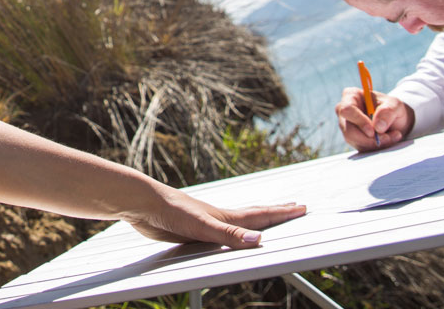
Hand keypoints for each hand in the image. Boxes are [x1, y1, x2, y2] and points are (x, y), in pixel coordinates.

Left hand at [122, 190, 305, 247]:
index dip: (281, 212)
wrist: (141, 204)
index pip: (260, 215)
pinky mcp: (190, 231)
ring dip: (254, 222)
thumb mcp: (202, 226)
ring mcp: (205, 223)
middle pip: (253, 215)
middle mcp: (218, 217)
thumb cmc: (170, 211)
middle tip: (293, 206)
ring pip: (236, 224)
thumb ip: (229, 234)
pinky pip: (218, 234)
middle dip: (275, 212)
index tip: (302, 206)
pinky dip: (230, 233)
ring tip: (265, 220)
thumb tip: (259, 240)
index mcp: (224, 216)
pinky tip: (225, 235)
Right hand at [336, 87, 413, 150]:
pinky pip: (361, 147)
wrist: (396, 121)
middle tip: (387, 138)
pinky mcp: (354, 140)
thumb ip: (387, 112)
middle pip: (348, 130)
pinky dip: (376, 147)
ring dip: (375, 143)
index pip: (347, 109)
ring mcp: (347, 127)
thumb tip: (378, 127)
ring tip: (391, 137)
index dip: (358, 121)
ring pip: (355, 141)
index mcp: (351, 96)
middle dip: (369, 138)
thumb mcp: (395, 105)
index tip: (373, 131)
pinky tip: (388, 140)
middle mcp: (345, 112)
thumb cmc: (392, 108)